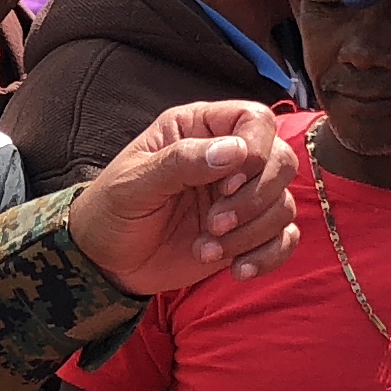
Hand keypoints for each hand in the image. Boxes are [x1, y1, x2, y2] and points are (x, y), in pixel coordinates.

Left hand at [67, 101, 302, 295]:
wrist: (106, 262)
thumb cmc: (112, 211)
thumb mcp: (135, 183)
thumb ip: (181, 162)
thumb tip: (236, 151)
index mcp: (199, 129)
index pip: (256, 120)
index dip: (255, 151)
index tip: (227, 185)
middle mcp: (228, 159)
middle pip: (281, 161)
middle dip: (255, 199)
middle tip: (214, 224)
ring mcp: (240, 198)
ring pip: (283, 204)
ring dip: (252, 233)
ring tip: (206, 250)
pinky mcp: (246, 234)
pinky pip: (283, 239)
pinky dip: (269, 256)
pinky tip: (237, 270)